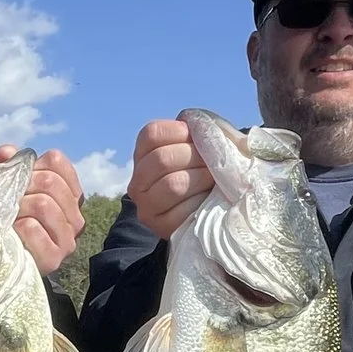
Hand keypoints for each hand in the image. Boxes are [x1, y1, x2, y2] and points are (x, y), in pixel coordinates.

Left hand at [0, 146, 83, 274]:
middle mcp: (75, 216)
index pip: (57, 162)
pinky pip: (33, 228)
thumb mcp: (5, 188)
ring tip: (7, 218)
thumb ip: (6, 167)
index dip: (31, 165)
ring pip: (43, 204)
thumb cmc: (6, 219)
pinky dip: (17, 227)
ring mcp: (68, 239)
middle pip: (50, 182)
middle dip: (22, 188)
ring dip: (17, 208)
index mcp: (68, 194)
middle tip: (7, 201)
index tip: (18, 179)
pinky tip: (12, 233)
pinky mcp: (54, 258)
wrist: (1, 261)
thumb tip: (7, 153)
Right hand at [126, 118, 209, 240]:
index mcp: (144, 154)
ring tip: (214, 179)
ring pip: (173, 184)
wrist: (214, 207)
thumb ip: (200, 130)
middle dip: (195, 157)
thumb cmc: (208, 168)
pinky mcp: (161, 226)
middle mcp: (138, 181)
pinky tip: (209, 199)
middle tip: (213, 162)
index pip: (152, 134)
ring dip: (202, 179)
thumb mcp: (203, 144)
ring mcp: (146, 206)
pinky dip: (202, 201)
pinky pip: (183, 210)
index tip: (199, 138)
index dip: (180, 132)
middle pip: (162, 158)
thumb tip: (200, 125)